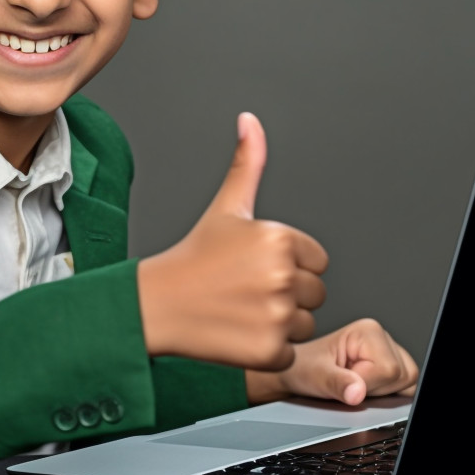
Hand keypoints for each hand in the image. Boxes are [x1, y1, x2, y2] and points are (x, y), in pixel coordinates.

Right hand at [138, 113, 328, 370]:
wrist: (156, 305)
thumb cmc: (193, 257)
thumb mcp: (226, 208)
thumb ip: (247, 164)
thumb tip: (250, 121)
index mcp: (280, 238)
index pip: (317, 260)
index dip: (289, 265)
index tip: (254, 267)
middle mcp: (282, 275)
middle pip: (316, 293)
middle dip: (287, 295)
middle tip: (246, 291)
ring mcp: (277, 314)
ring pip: (305, 324)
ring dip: (280, 324)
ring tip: (242, 311)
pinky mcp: (270, 349)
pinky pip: (290, 352)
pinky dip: (268, 350)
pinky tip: (239, 334)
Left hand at [245, 318, 418, 405]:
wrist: (296, 372)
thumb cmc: (303, 368)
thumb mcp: (315, 377)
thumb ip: (338, 384)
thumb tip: (358, 392)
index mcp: (368, 331)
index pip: (390, 370)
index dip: (369, 385)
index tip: (348, 383)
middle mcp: (382, 337)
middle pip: (404, 376)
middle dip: (377, 389)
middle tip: (350, 383)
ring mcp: (388, 351)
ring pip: (407, 383)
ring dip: (382, 392)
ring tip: (355, 384)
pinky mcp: (390, 365)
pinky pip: (404, 388)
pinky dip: (386, 395)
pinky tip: (364, 388)